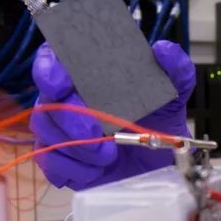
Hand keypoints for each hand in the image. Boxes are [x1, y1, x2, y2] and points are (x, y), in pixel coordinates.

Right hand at [29, 40, 195, 189]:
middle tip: (97, 134)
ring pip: (46, 134)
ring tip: (108, 156)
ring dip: (76, 147)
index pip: (52, 61)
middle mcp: (66, 99)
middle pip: (47, 103)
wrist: (161, 160)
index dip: (49, 70)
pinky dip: (74, 169)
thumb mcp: (173, 93)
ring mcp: (60, 131)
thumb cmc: (158, 119)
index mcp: (86, 74)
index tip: (62, 84)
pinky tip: (97, 171)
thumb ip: (175, 68)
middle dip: (70, 120)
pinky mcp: (61, 161)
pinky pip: (51, 164)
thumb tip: (163, 50)